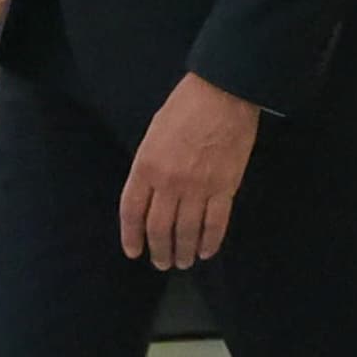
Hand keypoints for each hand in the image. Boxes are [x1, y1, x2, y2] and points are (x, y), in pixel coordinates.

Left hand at [118, 74, 259, 268]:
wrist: (223, 93)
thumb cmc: (185, 106)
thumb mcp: (154, 133)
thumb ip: (149, 165)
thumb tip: (151, 192)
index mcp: (146, 166)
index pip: (132, 212)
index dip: (131, 236)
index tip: (134, 252)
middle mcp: (168, 182)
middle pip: (158, 228)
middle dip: (159, 250)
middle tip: (161, 263)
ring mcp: (198, 188)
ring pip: (186, 232)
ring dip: (183, 251)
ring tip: (183, 262)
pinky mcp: (225, 188)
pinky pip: (215, 224)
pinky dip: (210, 242)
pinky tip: (206, 251)